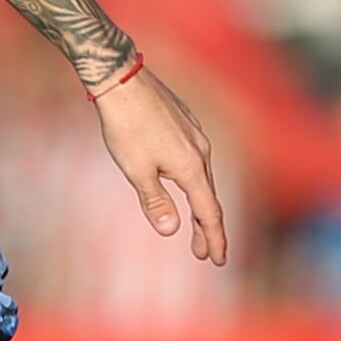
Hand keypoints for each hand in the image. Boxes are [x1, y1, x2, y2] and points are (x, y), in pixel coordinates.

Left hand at [96, 70, 228, 265]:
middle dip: (206, 229)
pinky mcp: (186, 124)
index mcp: (191, 167)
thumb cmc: (125, 126)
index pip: (209, 212)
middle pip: (208, 197)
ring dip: (199, 205)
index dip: (214, 239)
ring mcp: (196, 135)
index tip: (217, 260)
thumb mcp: (136, 170)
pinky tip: (183, 183)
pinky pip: (196, 160)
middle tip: (202, 254)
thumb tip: (170, 230)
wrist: (122, 80)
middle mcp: (201, 151)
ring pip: (202, 178)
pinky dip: (194, 182)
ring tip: (194, 225)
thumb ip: (155, 201)